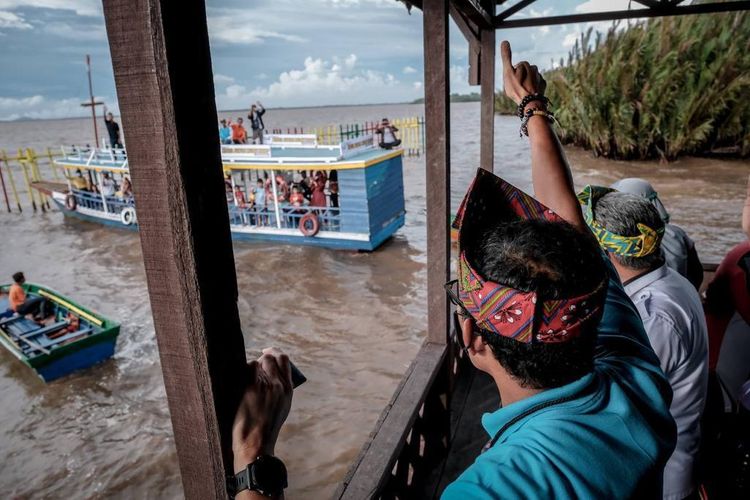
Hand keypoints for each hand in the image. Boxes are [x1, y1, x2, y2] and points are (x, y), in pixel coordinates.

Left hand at [232, 347, 292, 472]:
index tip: (267, 353)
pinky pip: (246, 369)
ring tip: (244, 381)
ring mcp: (265, 384)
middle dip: (261, 357)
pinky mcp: (251, 387)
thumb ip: (279, 389)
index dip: (275, 353)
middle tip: (254, 362)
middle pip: (270, 358)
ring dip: (250, 368)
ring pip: (256, 362)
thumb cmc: (266, 428)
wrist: (256, 442)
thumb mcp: (282, 407)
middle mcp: (278, 384)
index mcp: (288, 389)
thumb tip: (270, 374)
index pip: (284, 360)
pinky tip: (238, 382)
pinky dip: (242, 373)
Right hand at [500, 40, 545, 105]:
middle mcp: (535, 70)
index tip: (512, 81)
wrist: (529, 103)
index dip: (513, 74)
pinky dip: (534, 87)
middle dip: (521, 77)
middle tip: (517, 87)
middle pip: (525, 71)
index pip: (518, 66)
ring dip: (528, 81)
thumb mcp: (508, 72)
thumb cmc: (517, 88)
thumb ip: (506, 57)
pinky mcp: (543, 86)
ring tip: (523, 91)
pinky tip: (530, 93)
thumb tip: (504, 41)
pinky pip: (537, 84)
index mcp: (526, 65)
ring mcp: (539, 78)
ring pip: (532, 77)